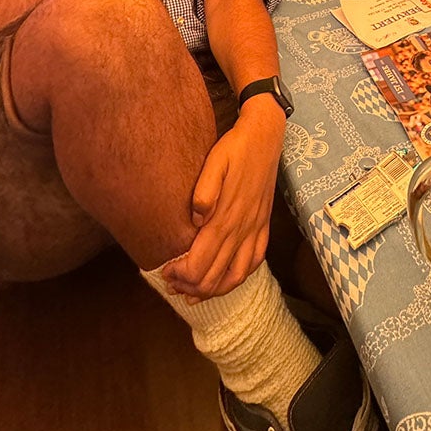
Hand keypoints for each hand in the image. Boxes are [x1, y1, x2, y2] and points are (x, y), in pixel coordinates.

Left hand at [161, 97, 285, 299]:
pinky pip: (255, 261)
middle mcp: (241, 229)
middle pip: (214, 275)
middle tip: (173, 285)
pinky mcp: (264, 224)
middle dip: (191, 287)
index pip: (199, 263)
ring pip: (236, 275)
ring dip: (214, 290)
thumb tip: (195, 221)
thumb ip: (205, 192)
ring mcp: (255, 229)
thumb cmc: (235, 149)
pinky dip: (240, 277)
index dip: (180, 275)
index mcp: (225, 217)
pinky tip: (229, 278)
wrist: (265, 136)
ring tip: (196, 293)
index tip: (165, 272)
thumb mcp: (215, 162)